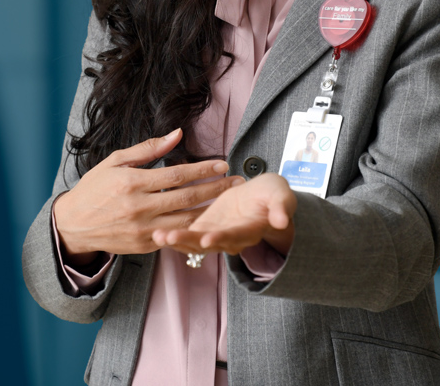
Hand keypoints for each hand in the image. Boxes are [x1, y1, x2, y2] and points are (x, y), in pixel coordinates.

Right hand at [53, 129, 244, 263]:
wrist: (72, 225)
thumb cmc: (95, 188)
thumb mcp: (116, 161)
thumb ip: (148, 148)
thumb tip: (177, 134)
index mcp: (132, 182)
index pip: (176, 174)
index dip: (202, 169)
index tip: (222, 163)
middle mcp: (139, 207)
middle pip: (187, 198)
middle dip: (216, 189)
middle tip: (237, 182)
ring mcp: (142, 230)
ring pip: (186, 220)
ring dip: (211, 211)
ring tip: (231, 201)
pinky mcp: (144, 246)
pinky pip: (175, 236)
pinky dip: (194, 229)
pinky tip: (211, 222)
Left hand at [152, 172, 296, 255]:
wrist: (263, 198)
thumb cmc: (273, 195)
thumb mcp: (282, 196)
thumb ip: (281, 207)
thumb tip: (282, 219)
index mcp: (250, 230)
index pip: (235, 236)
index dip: (222, 237)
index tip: (207, 238)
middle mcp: (231, 238)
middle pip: (209, 244)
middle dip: (189, 242)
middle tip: (171, 239)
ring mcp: (217, 235)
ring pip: (195, 242)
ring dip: (177, 241)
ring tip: (159, 237)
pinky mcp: (206, 227)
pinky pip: (188, 234)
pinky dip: (174, 234)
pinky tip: (156, 232)